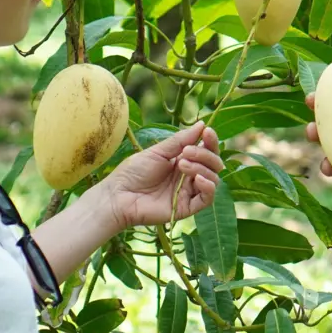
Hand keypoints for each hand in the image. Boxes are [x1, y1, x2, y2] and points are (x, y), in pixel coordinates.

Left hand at [101, 123, 223, 227]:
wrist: (119, 195)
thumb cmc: (133, 172)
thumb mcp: (158, 151)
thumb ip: (181, 140)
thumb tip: (202, 124)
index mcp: (183, 160)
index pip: (206, 150)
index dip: (210, 141)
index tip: (207, 131)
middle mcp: (188, 176)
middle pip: (213, 164)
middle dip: (204, 154)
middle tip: (186, 152)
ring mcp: (188, 192)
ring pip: (213, 179)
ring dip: (202, 168)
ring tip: (182, 164)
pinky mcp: (187, 208)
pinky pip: (207, 198)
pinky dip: (208, 186)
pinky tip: (198, 179)